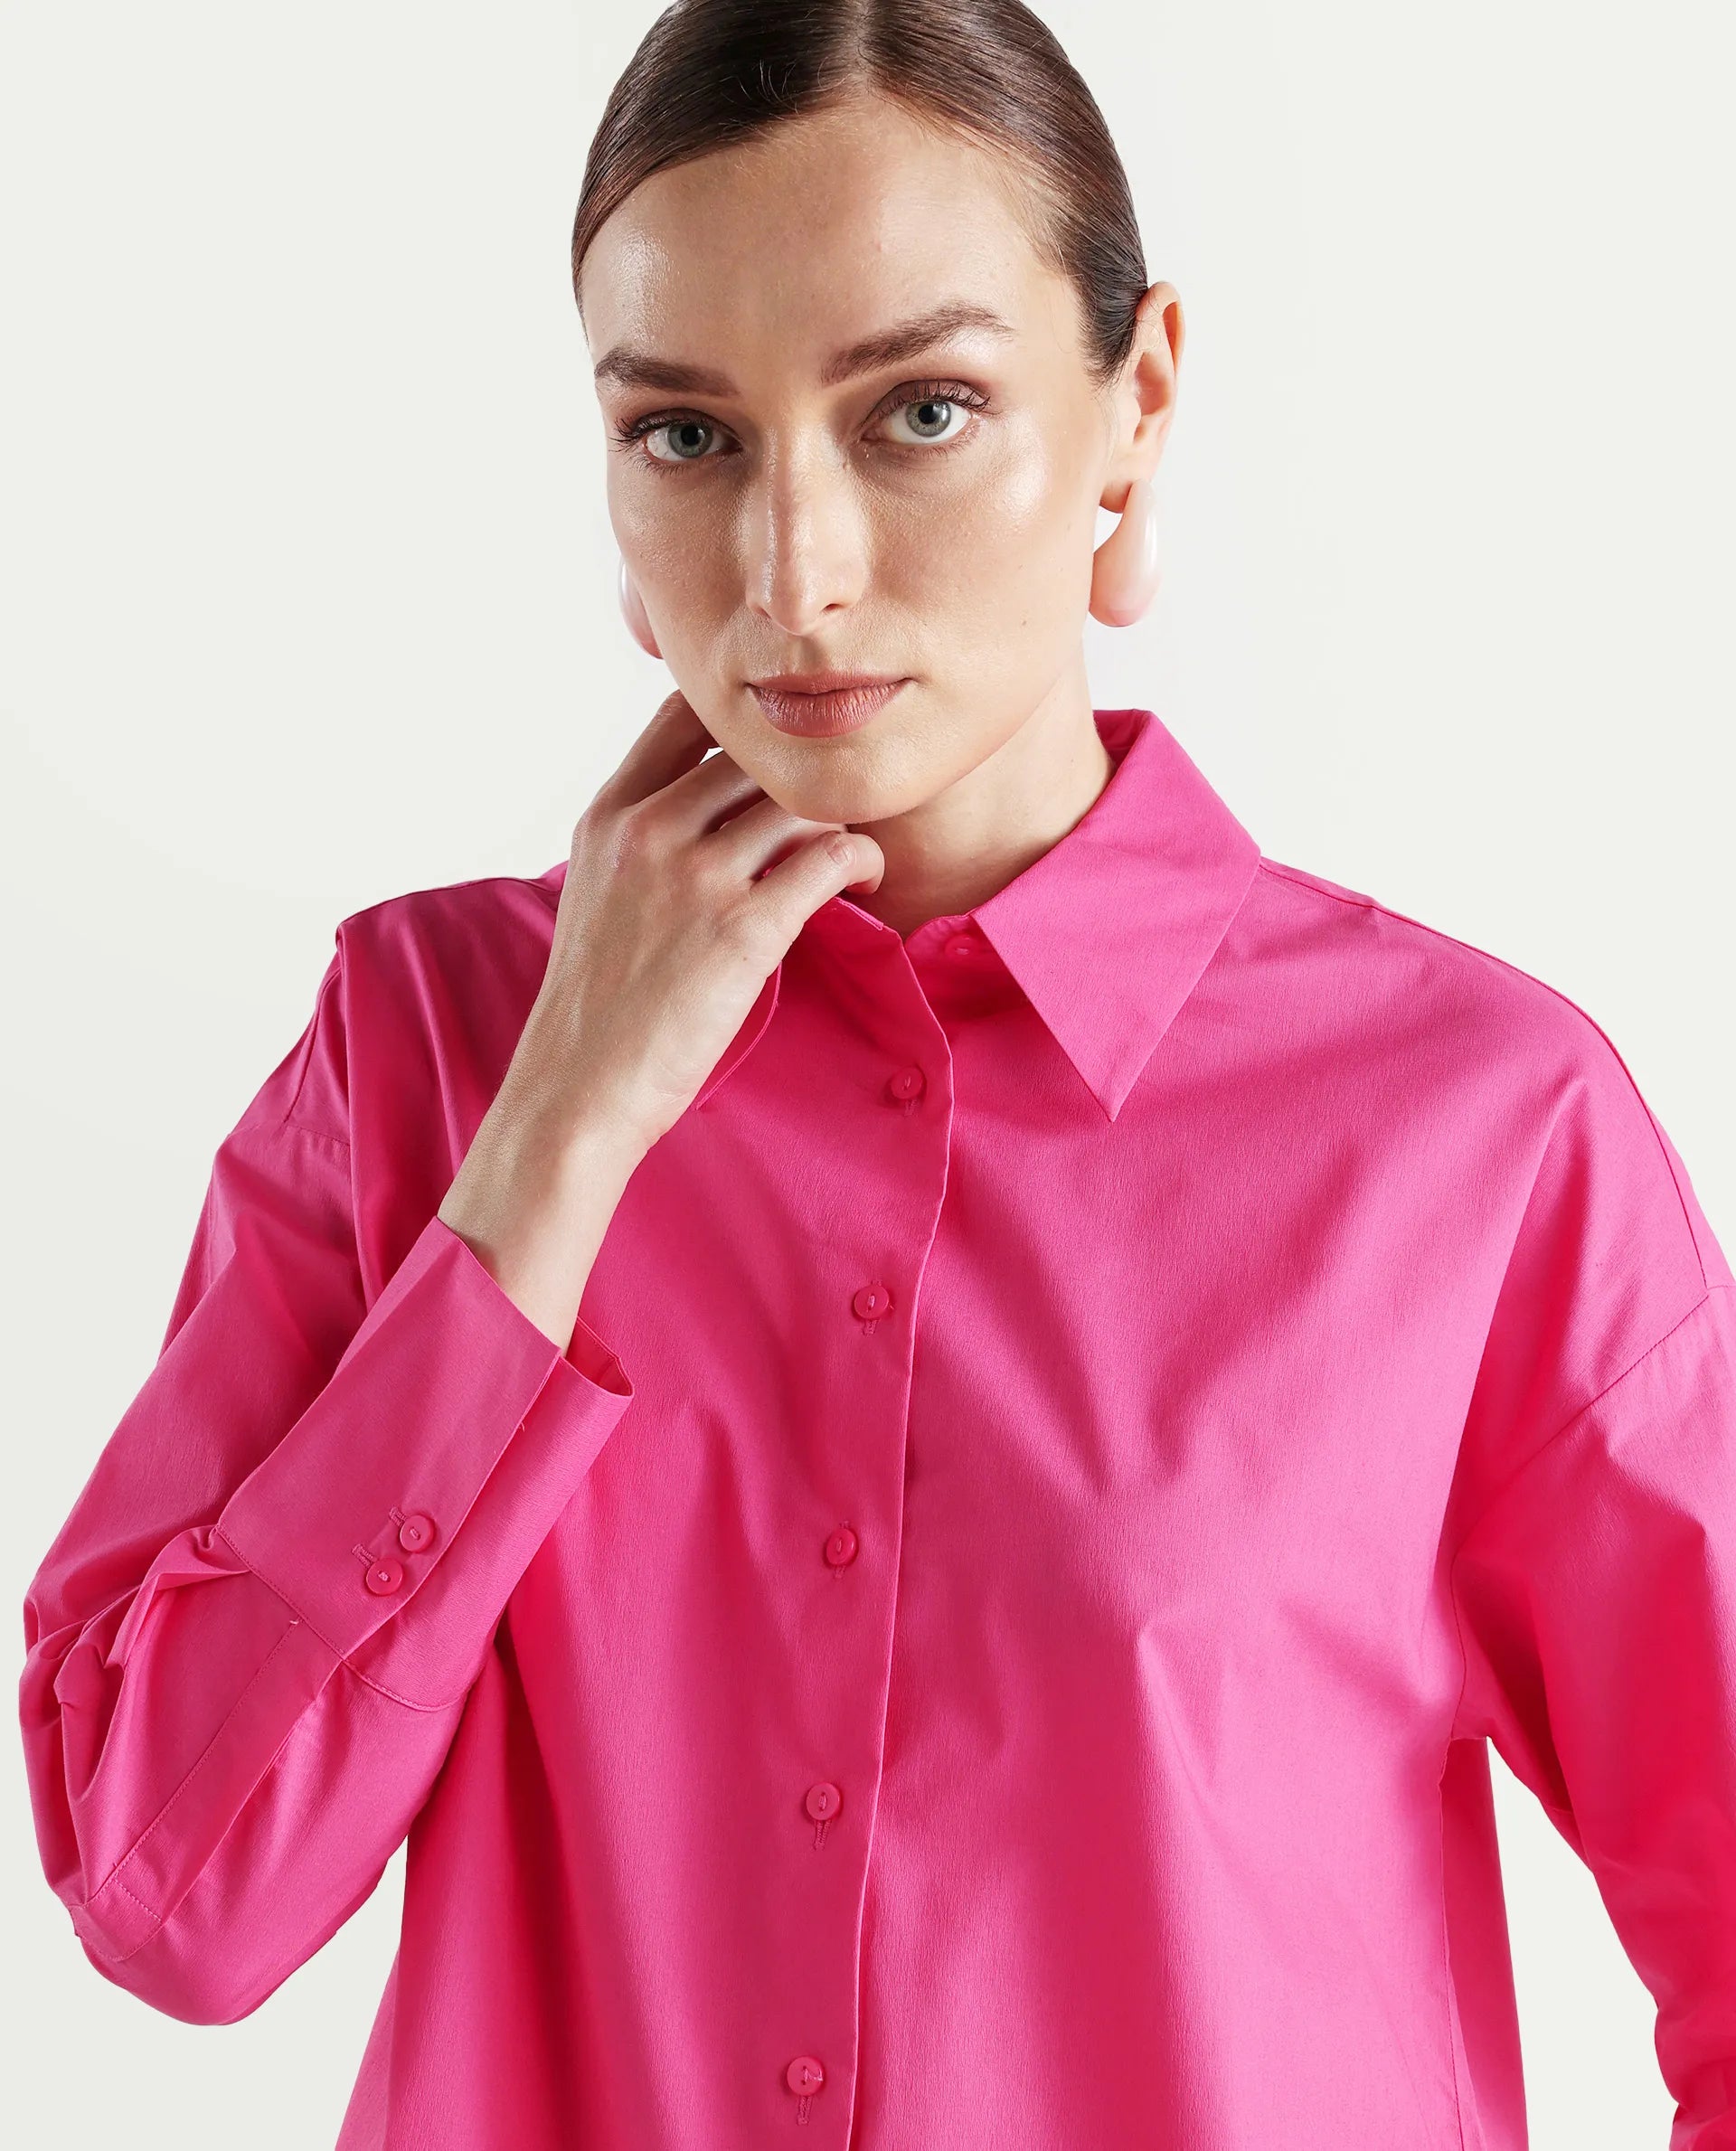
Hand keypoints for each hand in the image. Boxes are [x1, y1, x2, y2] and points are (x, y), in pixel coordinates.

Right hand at [514, 688, 885, 1158]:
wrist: (581, 1089)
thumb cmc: (597, 1004)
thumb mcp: (595, 891)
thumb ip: (642, 837)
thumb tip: (711, 798)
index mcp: (608, 815)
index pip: (684, 713)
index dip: (744, 722)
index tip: (779, 757)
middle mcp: (647, 830)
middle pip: (757, 754)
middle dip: (805, 779)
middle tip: (828, 816)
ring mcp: (694, 877)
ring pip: (802, 801)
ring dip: (841, 821)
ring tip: (848, 856)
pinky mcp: (743, 929)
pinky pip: (832, 856)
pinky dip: (862, 860)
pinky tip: (862, 883)